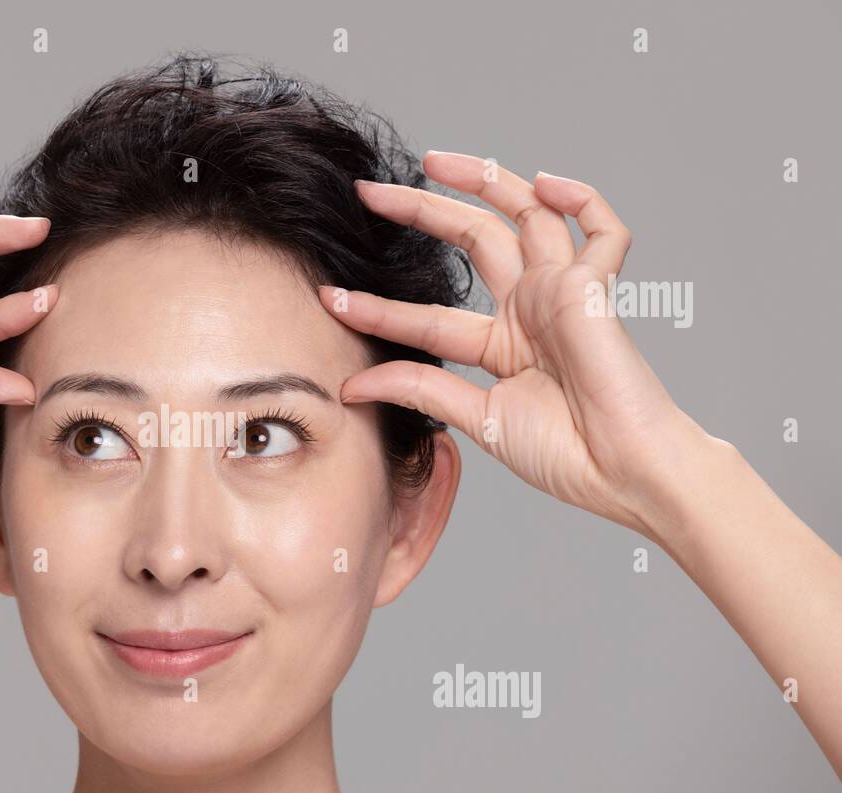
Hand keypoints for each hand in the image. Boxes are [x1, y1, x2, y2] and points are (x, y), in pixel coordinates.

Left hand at [320, 151, 710, 537]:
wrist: (622, 472)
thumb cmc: (564, 454)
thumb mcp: (478, 418)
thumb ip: (421, 391)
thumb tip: (351, 386)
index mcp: (501, 344)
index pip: (427, 315)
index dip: (379, 307)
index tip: (331, 297)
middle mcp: (530, 308)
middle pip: (472, 240)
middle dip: (420, 211)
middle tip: (368, 193)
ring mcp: (564, 293)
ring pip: (526, 214)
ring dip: (485, 180)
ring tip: (432, 160)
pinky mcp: (598, 287)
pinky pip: (603, 230)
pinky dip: (582, 199)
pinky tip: (545, 183)